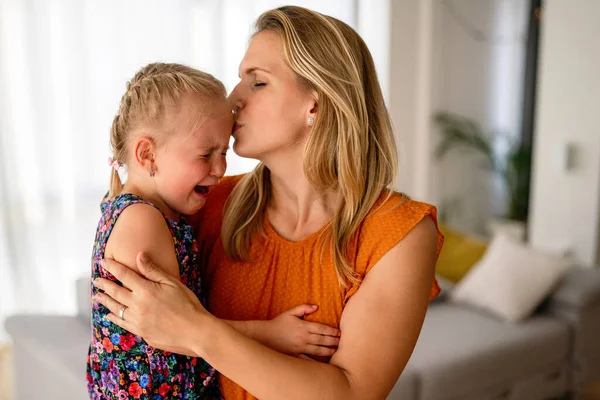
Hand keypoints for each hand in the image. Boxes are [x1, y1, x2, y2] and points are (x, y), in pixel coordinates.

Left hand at [93, 252, 209, 356]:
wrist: (194, 330)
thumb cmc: (187, 304)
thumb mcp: (172, 283)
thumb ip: (153, 270)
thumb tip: (139, 256)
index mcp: (145, 290)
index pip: (123, 275)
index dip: (112, 267)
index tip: (103, 262)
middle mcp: (137, 305)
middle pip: (115, 292)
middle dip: (104, 284)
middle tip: (95, 280)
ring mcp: (137, 320)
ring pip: (116, 308)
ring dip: (105, 301)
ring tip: (98, 296)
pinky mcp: (140, 332)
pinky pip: (122, 323)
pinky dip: (114, 317)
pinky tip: (109, 315)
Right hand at [261, 305, 340, 357]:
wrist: (264, 336)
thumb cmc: (278, 324)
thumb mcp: (290, 313)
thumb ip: (304, 308)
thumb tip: (316, 306)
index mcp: (303, 326)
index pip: (322, 328)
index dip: (332, 331)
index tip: (339, 333)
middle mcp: (303, 338)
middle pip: (322, 340)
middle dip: (333, 341)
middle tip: (341, 342)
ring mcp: (300, 348)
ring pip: (318, 351)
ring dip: (328, 351)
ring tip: (336, 351)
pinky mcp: (295, 356)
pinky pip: (309, 361)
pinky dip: (317, 362)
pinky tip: (324, 364)